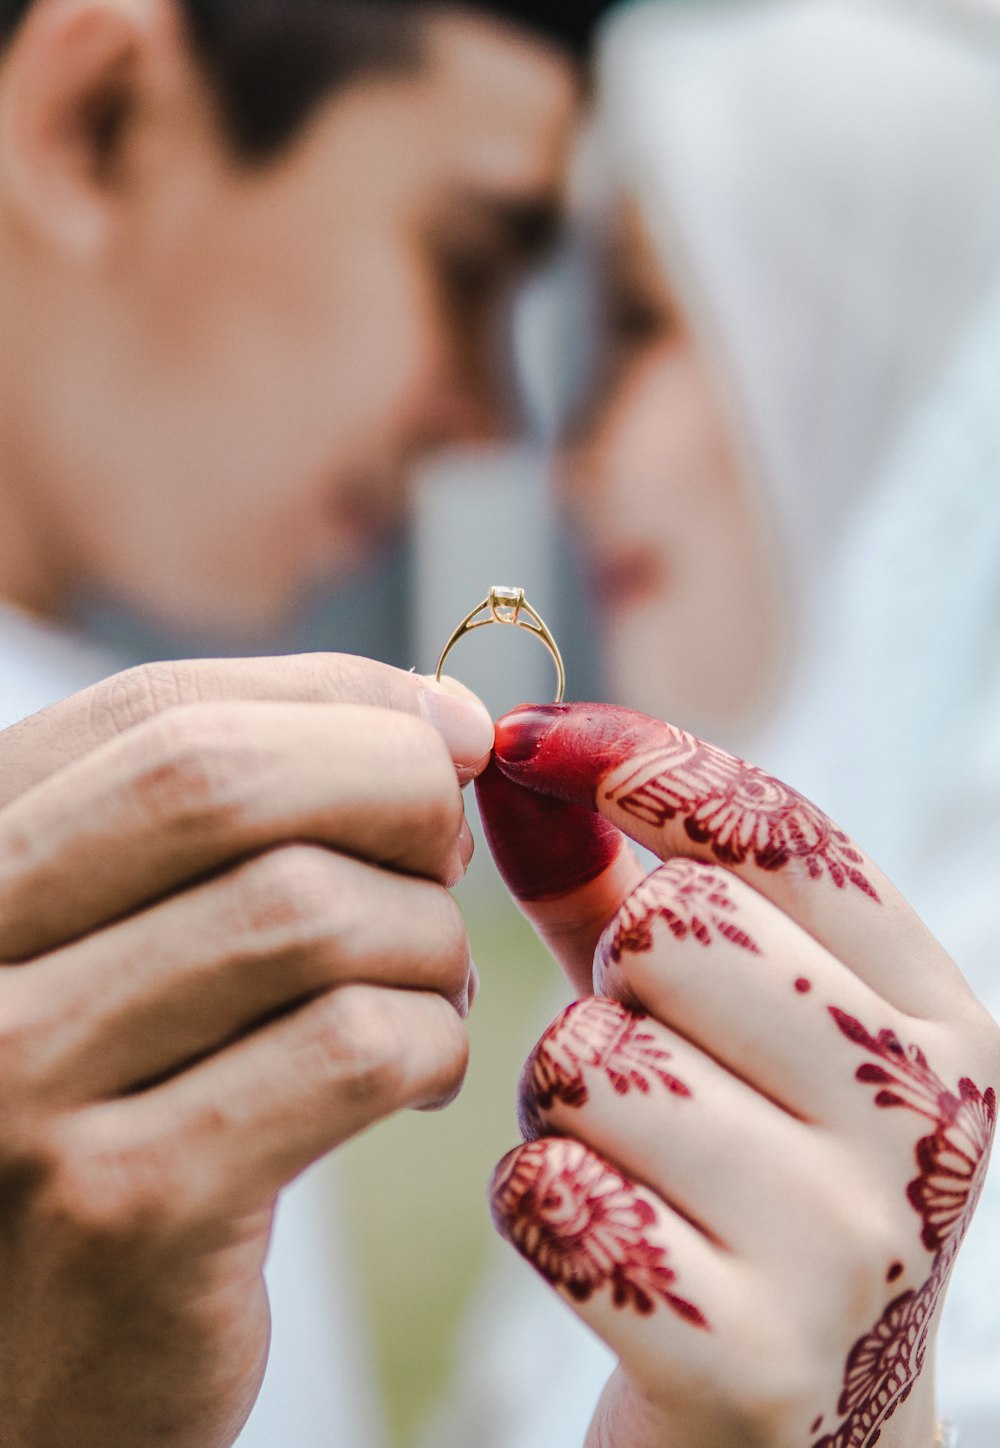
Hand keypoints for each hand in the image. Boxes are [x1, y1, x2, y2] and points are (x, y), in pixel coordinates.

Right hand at [0, 655, 492, 1447]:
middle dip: (390, 788)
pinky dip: (428, 1040)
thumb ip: (235, 829)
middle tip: (448, 856)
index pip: (157, 714)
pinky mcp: (123, 1207)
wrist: (31, 1376)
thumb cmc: (108, 1130)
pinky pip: (350, 1049)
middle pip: (217, 780)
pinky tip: (417, 1073)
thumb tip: (436, 714)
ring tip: (430, 985)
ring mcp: (19, 1082)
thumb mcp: (125, 954)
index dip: (333, 699)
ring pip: (306, 912)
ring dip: (424, 938)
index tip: (443, 731)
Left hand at [477, 703, 999, 1447]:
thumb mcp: (708, 1023)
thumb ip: (613, 885)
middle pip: (674, 929)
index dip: (637, 763)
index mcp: (942, 1013)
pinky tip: (596, 1241)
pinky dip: (535, 1204)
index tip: (532, 742)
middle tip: (638, 1052)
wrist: (792, 1428)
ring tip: (616, 1150)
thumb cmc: (733, 1176)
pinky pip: (551, 1197)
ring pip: (590, 1060)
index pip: (778, 829)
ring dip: (558, 1099)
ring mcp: (852, 1249)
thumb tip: (514, 761)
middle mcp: (925, 1118)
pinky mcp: (754, 1367)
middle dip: (610, 982)